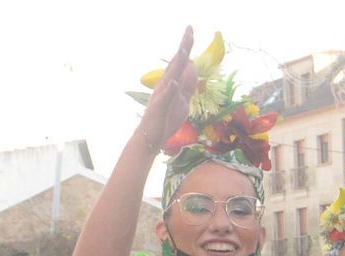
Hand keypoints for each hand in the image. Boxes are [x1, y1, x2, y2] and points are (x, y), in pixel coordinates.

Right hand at [137, 29, 198, 150]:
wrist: (152, 136)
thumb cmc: (166, 118)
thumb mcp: (183, 100)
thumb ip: (188, 85)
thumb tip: (193, 68)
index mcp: (171, 83)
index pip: (181, 62)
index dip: (186, 47)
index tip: (191, 30)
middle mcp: (165, 85)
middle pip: (176, 63)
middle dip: (183, 47)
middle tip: (190, 30)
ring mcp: (162, 95)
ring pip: (170, 76)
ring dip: (177, 63)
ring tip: (184, 50)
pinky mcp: (159, 108)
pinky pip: (165, 98)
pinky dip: (169, 90)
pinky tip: (173, 82)